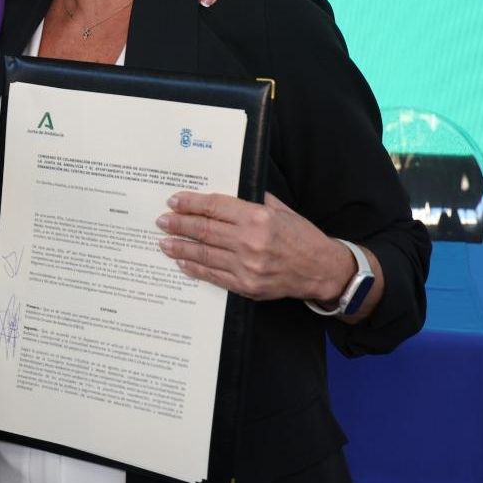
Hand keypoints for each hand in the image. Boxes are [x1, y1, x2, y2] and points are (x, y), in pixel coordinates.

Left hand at [156, 191, 351, 301]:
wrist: (321, 270)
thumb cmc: (302, 236)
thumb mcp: (281, 210)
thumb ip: (253, 201)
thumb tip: (224, 196)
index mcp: (258, 217)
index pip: (215, 207)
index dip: (192, 203)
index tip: (175, 201)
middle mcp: (251, 242)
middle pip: (205, 230)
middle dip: (179, 224)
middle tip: (161, 221)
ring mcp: (247, 266)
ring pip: (205, 254)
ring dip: (181, 247)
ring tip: (164, 242)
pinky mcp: (247, 286)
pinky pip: (214, 275)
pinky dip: (195, 268)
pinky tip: (182, 262)